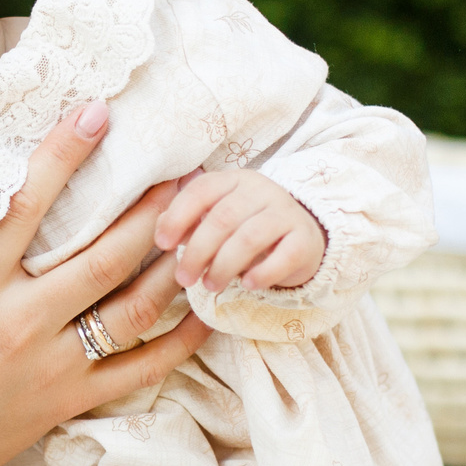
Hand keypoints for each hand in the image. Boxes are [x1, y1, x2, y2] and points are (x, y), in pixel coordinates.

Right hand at [0, 102, 214, 465]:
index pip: (23, 208)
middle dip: (149, 210)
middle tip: (185, 166)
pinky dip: (182, 340)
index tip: (97, 112)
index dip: (63, 156)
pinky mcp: (74, 399)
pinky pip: (142, 369)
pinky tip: (210, 307)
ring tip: (203, 221)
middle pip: (101, 258)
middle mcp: (19, 325)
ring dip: (170, 264)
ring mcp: (53, 366)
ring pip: (130, 309)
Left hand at [154, 169, 325, 292]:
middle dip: (198, 251)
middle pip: (222, 218)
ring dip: (224, 265)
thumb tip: (160, 230)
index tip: (162, 244)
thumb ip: (187, 221)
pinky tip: (247, 285)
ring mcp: (286, 213)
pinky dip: (262, 273)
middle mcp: (261, 190)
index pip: (202, 190)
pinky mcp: (305, 240)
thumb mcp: (216, 219)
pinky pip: (283, 256)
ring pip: (249, 238)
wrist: (302, 238)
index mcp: (234, 180)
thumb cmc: (247, 229)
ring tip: (210, 285)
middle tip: (184, 278)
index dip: (178, 216)